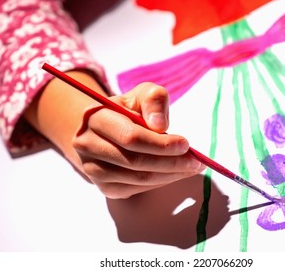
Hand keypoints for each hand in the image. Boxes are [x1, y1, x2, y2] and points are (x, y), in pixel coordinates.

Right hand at [72, 83, 204, 198]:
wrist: (104, 132)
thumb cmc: (127, 110)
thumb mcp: (141, 95)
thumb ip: (154, 99)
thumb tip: (160, 125)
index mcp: (95, 119)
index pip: (131, 137)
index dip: (161, 144)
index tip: (186, 144)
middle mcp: (88, 146)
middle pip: (136, 162)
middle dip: (171, 163)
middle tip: (196, 162)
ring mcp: (93, 170)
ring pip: (138, 179)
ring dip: (170, 176)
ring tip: (191, 168)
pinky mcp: (104, 187)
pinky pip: (137, 189)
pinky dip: (160, 182)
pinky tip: (174, 173)